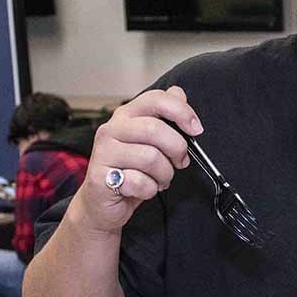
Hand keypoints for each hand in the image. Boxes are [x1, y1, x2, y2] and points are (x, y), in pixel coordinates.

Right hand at [72, 85, 201, 233]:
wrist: (103, 202)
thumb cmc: (130, 170)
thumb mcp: (150, 141)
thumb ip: (164, 117)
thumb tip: (178, 93)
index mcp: (126, 116)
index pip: (156, 99)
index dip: (181, 112)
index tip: (196, 129)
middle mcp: (111, 129)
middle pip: (155, 129)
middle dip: (176, 149)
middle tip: (179, 162)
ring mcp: (103, 152)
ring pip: (150, 158)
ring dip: (164, 175)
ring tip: (159, 179)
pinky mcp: (100, 177)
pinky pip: (140, 182)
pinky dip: (150, 190)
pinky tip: (143, 188)